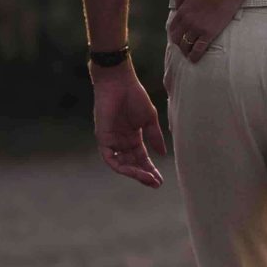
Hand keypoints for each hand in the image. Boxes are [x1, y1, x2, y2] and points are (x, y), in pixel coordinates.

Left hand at [92, 63, 166, 188]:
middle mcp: (121, 141)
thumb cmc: (134, 96)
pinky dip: (120, 166)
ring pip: (122, 164)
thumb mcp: (149, 119)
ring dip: (134, 173)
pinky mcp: (103, 138)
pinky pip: (110, 158)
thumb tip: (163, 154)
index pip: (141, 158)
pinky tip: (133, 171)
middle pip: (132, 164)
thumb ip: (154, 137)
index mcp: (133, 137)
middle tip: (156, 183)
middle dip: (144, 175)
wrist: (119, 82)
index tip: (160, 180)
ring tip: (147, 178)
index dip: (150, 169)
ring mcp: (112, 141)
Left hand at [167, 0, 249, 62]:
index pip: (172, 26)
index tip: (176, 35)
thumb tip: (178, 5)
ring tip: (187, 54)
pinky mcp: (211, 32)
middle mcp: (188, 21)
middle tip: (182, 45)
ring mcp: (199, 28)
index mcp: (183, 8)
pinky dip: (195, 56)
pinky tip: (194, 59)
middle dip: (178, 43)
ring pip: (186, 45)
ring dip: (185, 51)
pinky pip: (199, 48)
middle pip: (177, 38)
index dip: (173, 32)